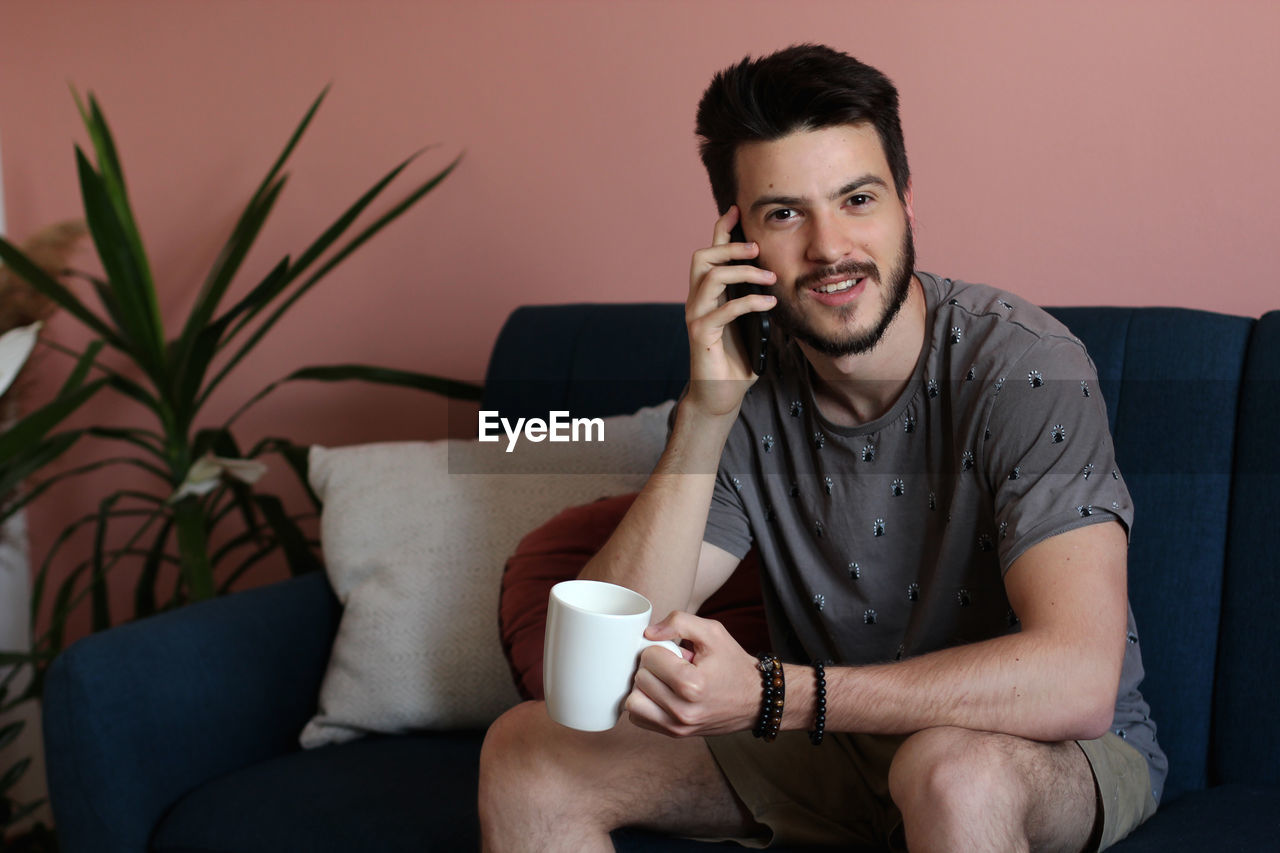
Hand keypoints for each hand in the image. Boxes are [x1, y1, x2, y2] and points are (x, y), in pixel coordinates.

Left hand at [623, 611, 759, 737]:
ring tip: (664, 680)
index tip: (676, 651)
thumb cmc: (732, 664)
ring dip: (644, 687)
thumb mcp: (713, 632)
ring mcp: (677, 726)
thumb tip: (648, 633)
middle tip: (671, 665)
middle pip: (640, 678)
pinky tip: (661, 694)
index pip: (649, 658)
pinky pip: (638, 717)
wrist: (755, 699)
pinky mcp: (674, 734)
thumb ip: (679, 622)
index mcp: (692, 684)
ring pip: (633, 701)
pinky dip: (644, 703)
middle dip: (651, 666)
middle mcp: (683, 710)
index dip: (659, 648)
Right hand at [683, 206, 776, 418]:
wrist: (720, 394)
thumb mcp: (750, 322)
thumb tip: (781, 275)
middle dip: (730, 247)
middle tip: (758, 248)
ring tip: (770, 278)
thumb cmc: (737, 358)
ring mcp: (697, 316)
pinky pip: (723, 310)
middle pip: (702, 257)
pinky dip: (749, 302)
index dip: (722, 229)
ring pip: (711, 277)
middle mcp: (697, 300)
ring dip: (743, 272)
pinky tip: (768, 304)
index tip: (738, 209)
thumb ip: (756, 298)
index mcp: (709, 294)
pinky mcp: (701, 335)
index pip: (711, 253)